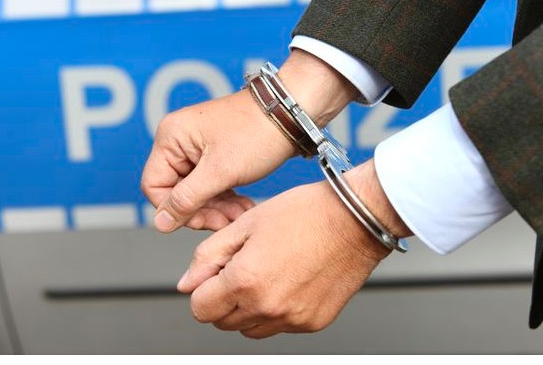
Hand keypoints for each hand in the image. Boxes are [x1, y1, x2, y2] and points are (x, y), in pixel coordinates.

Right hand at [140, 49, 356, 231]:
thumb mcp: (220, 171)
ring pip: (198, 191)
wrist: (293, 113)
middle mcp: (181, 140)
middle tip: (227, 221)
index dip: (176, 210)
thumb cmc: (258, 133)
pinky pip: (213, 184)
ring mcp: (200, 146)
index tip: (203, 221)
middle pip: (177, 191)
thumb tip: (160, 223)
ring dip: (218, 208)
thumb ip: (187, 199)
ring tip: (242, 213)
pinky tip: (244, 206)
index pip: (155, 186)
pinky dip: (227, 198)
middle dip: (203, 210)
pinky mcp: (219, 153)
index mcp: (171, 137)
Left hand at [177, 159, 411, 338]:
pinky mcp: (313, 322)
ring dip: (248, 308)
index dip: (203, 288)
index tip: (217, 272)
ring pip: (250, 329)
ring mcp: (292, 318)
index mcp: (246, 280)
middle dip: (223, 299)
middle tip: (243, 267)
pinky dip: (276, 310)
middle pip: (223, 322)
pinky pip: (280, 326)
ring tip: (266, 273)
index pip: (200, 308)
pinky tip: (288, 280)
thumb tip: (186, 283)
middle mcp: (268, 306)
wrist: (355, 220)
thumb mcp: (246, 223)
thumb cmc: (305, 213)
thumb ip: (209, 256)